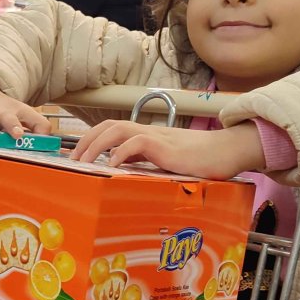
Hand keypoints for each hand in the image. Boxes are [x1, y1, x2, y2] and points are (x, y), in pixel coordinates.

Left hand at [70, 120, 266, 179]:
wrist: (228, 151)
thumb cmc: (202, 160)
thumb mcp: (167, 163)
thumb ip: (147, 164)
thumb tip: (123, 173)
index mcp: (147, 136)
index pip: (111, 130)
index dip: (91, 139)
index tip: (77, 156)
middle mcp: (148, 133)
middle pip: (108, 126)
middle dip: (86, 141)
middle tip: (72, 159)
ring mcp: (157, 137)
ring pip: (117, 130)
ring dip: (96, 145)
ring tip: (83, 162)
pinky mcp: (166, 147)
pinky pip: (136, 143)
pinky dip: (119, 153)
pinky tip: (110, 166)